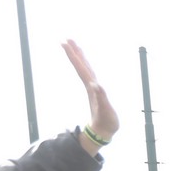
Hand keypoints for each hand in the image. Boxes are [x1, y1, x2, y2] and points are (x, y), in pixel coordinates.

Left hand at [63, 40, 118, 154]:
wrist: (102, 132)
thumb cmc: (106, 121)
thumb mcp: (106, 110)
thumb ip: (101, 97)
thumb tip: (96, 84)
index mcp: (91, 87)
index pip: (81, 68)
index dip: (74, 56)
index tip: (65, 43)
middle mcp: (90, 85)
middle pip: (80, 66)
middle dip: (74, 52)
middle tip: (67, 39)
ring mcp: (93, 88)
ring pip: (84, 69)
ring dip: (79, 58)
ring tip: (76, 47)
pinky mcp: (97, 92)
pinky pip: (90, 74)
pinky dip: (87, 66)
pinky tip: (87, 64)